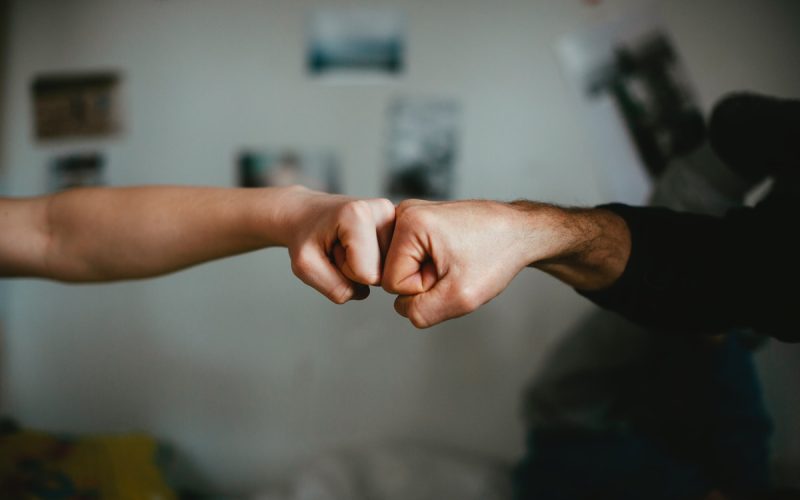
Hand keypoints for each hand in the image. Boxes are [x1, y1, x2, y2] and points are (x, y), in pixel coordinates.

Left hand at [273, 186, 394, 303]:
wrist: (305, 213)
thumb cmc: (304, 235)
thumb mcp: (305, 267)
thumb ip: (335, 288)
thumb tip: (365, 292)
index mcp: (359, 214)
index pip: (367, 274)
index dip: (345, 272)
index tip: (332, 250)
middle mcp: (383, 210)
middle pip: (381, 272)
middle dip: (356, 269)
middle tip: (338, 247)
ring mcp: (395, 216)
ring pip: (388, 269)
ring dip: (364, 264)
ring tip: (346, 244)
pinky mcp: (399, 224)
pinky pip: (391, 262)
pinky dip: (373, 260)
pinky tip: (359, 244)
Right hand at [381, 199, 540, 327]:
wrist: (519, 231)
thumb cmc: (497, 254)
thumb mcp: (461, 297)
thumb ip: (421, 312)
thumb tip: (402, 307)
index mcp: (409, 222)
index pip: (392, 283)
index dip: (424, 287)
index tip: (451, 271)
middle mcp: (404, 212)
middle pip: (393, 272)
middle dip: (424, 280)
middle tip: (455, 266)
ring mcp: (410, 215)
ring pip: (403, 267)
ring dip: (429, 273)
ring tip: (454, 260)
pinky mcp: (418, 221)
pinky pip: (411, 258)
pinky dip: (431, 264)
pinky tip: (451, 255)